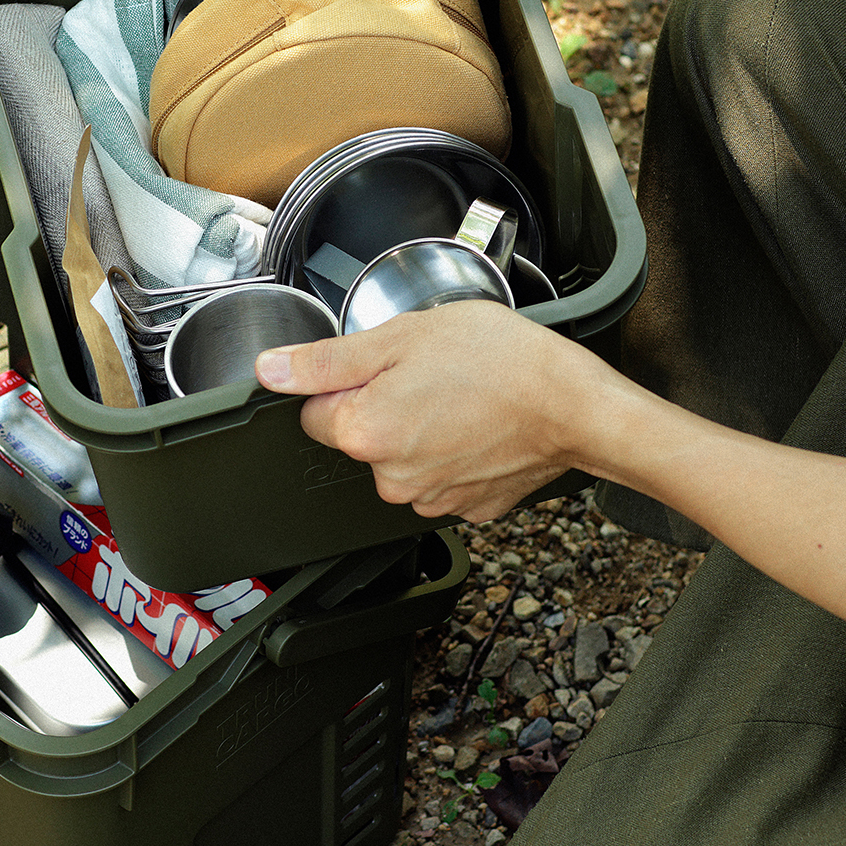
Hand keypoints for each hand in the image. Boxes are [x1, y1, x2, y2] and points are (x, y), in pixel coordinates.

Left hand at [254, 300, 599, 520]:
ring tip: (460, 398)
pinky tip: (478, 425)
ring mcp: (430, 499)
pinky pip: (442, 476)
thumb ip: (327, 360)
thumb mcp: (402, 336)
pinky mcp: (467, 508)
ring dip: (419, 430)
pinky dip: (454, 454)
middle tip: (429, 376)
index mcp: (363, 432)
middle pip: (360, 436)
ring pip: (402, 458)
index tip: (383, 368)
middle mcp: (390, 477)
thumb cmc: (501, 362)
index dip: (346, 383)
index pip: (315, 412)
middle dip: (384, 406)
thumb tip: (271, 371)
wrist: (575, 405)